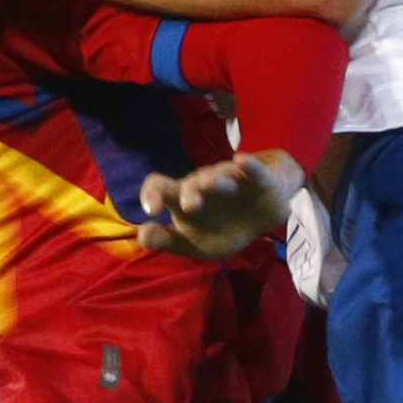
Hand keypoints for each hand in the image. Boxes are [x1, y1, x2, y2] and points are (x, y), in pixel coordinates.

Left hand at [136, 150, 301, 260]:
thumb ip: (167, 240)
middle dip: (190, 193)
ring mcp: (230, 179)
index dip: (152, 194)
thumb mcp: (193, 243)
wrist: (261, 219)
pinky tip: (241, 160)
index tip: (152, 211)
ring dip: (215, 180)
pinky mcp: (257, 179)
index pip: (160, 186)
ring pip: (221, 176)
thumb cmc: (220, 229)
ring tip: (210, 184)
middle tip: (189, 207)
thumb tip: (142, 236)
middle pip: (192, 183)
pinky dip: (248, 165)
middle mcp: (203, 183)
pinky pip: (252, 169)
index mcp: (183, 197)